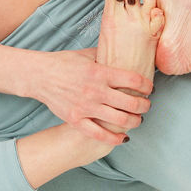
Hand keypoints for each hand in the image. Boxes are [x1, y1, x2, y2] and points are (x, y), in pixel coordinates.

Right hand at [29, 46, 152, 145]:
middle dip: (145, 105)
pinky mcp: (76, 120)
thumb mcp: (87, 54)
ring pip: (120, 120)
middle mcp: (95, 90)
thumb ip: (106, 55)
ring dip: (134, 121)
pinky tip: (123, 138)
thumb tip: (124, 52)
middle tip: (147, 105)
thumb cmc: (64, 63)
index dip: (147, 86)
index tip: (150, 88)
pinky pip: (99, 134)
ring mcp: (86, 107)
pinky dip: (114, 139)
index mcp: (100, 72)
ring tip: (137, 119)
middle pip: (131, 103)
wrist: (40, 75)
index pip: (134, 80)